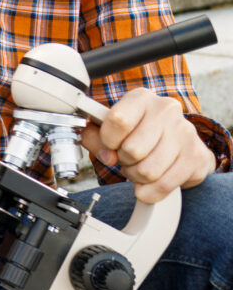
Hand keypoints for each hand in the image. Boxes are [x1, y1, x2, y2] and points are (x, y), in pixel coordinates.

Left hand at [81, 88, 215, 203]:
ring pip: (148, 171)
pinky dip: (151, 191)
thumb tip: (107, 156)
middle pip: (132, 150)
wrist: (176, 143)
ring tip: (140, 166)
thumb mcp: (108, 129)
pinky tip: (151, 182)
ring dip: (137, 176)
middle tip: (128, 158)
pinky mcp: (196, 156)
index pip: (118, 121)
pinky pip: (165, 184)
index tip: (111, 145)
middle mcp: (166, 110)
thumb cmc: (137, 134)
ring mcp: (185, 132)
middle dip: (124, 161)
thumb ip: (94, 138)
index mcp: (141, 98)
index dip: (108, 141)